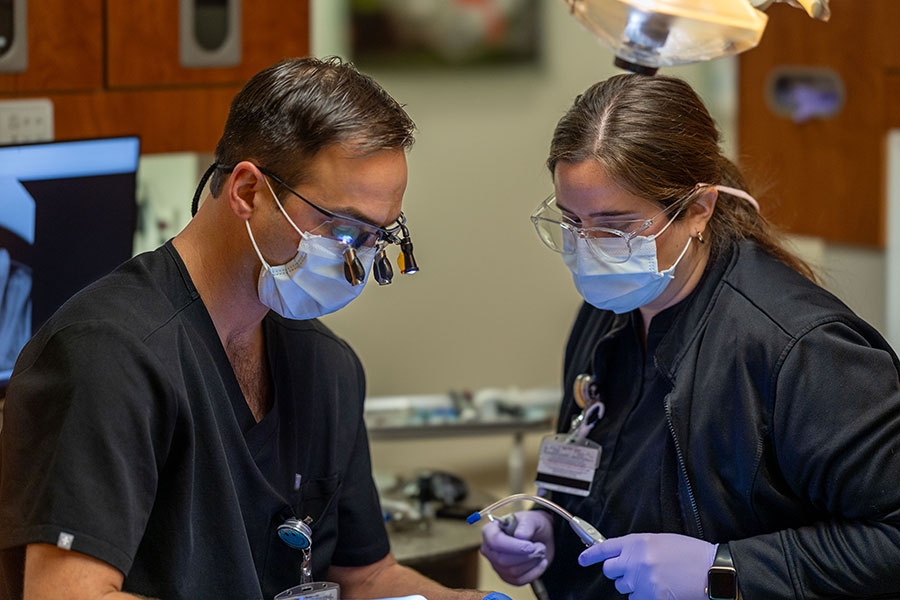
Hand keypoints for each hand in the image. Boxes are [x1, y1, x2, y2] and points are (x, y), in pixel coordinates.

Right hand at [480, 510, 554, 585]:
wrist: (538, 537)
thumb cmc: (530, 525)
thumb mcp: (531, 519)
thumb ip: (526, 525)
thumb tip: (520, 536)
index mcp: (490, 531)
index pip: (495, 541)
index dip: (513, 546)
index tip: (530, 546)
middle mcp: (489, 549)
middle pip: (502, 559)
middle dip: (525, 555)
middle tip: (541, 547)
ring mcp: (496, 564)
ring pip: (512, 571)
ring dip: (532, 562)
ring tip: (541, 551)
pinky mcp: (506, 576)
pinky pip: (519, 581)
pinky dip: (534, 573)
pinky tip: (541, 562)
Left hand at [578, 533, 715, 599]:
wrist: (711, 570)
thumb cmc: (689, 553)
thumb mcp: (660, 541)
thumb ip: (637, 548)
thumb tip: (622, 556)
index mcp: (637, 542)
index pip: (605, 547)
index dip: (590, 554)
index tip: (582, 559)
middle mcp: (635, 560)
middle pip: (609, 570)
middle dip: (617, 572)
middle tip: (633, 571)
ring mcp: (641, 581)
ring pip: (622, 588)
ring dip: (633, 586)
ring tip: (654, 580)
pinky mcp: (650, 597)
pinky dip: (643, 597)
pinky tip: (659, 590)